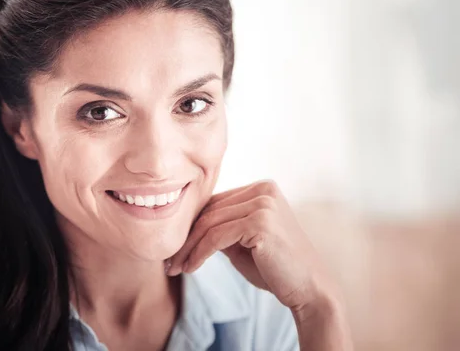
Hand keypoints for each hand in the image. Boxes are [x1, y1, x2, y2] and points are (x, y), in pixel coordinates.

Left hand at [166, 180, 339, 310]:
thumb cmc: (275, 267)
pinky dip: (199, 253)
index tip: (173, 248)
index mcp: (261, 188)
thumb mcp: (242, 242)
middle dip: (185, 238)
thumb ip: (220, 228)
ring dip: (188, 248)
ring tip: (175, 268)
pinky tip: (191, 268)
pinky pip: (217, 237)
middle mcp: (263, 189)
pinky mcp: (260, 221)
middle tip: (168, 261)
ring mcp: (263, 203)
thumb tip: (185, 226)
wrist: (309, 289)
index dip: (191, 225)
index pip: (215, 203)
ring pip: (209, 224)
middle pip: (210, 211)